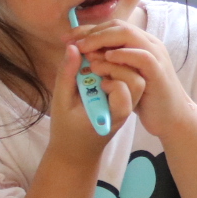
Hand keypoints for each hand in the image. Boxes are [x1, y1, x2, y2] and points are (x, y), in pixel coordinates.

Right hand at [44, 44, 133, 163]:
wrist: (76, 150)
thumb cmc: (66, 129)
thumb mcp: (61, 103)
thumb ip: (67, 76)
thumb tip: (73, 47)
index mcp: (113, 114)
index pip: (125, 88)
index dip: (111, 73)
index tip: (90, 68)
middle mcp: (126, 108)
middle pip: (135, 80)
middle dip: (116, 65)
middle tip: (92, 59)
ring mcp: (127, 103)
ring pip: (133, 77)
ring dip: (115, 64)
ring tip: (93, 60)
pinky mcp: (123, 97)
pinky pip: (126, 78)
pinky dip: (113, 67)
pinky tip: (97, 62)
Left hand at [73, 18, 192, 136]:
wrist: (171, 118)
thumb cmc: (147, 98)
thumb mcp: (123, 78)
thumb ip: (108, 64)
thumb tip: (82, 54)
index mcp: (140, 44)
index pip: (111, 27)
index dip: (87, 30)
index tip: (66, 38)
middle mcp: (149, 44)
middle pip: (118, 26)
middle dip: (91, 32)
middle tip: (72, 42)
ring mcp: (155, 56)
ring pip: (129, 35)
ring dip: (103, 40)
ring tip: (84, 49)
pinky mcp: (158, 71)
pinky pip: (141, 56)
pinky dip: (123, 55)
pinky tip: (107, 58)